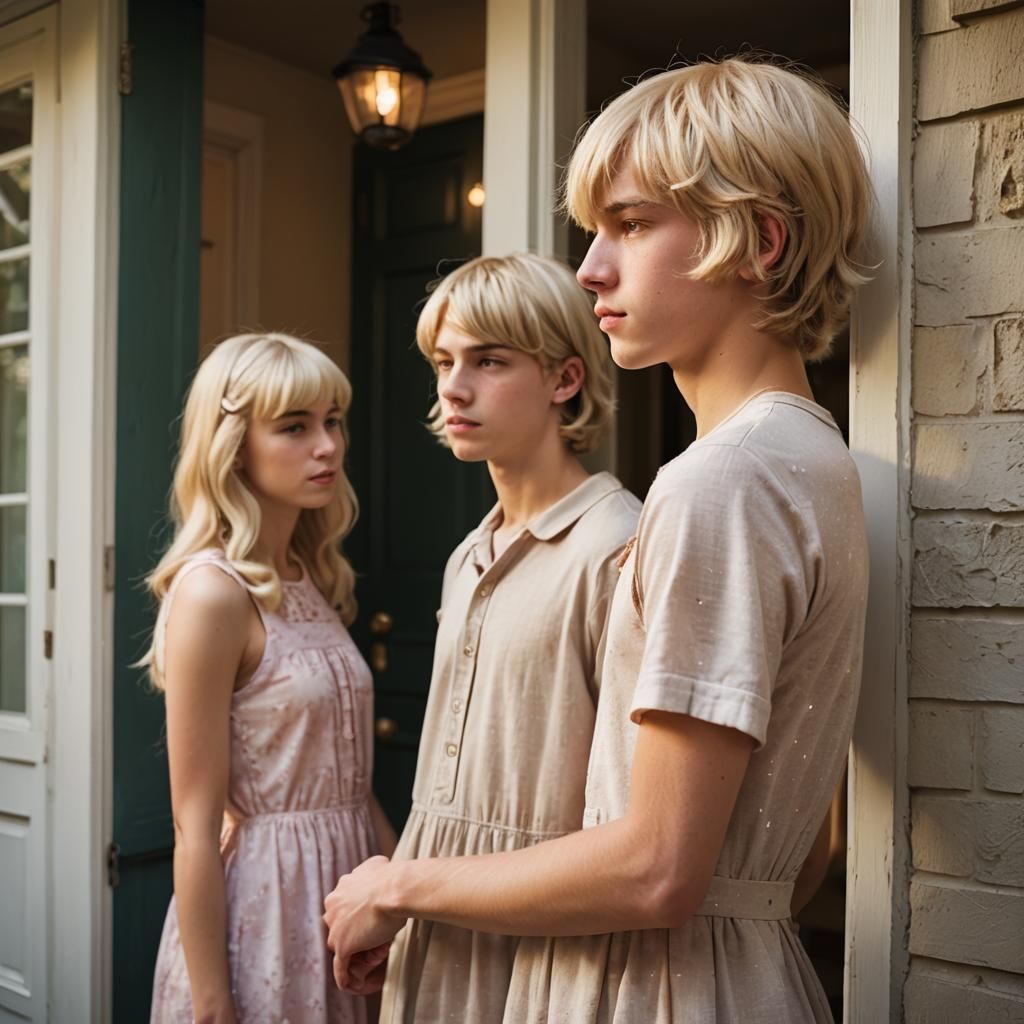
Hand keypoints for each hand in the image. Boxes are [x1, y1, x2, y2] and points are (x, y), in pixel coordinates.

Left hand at [323, 855, 405, 992]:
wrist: (394, 888)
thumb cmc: (391, 877)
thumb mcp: (375, 866)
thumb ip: (368, 871)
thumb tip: (376, 867)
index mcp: (339, 890)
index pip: (344, 909)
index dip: (360, 918)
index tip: (375, 921)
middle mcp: (332, 907)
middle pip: (341, 927)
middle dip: (358, 934)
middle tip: (378, 938)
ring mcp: (336, 928)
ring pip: (342, 946)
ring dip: (358, 951)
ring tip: (378, 953)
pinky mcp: (342, 945)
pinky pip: (340, 966)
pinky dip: (344, 977)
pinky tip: (352, 985)